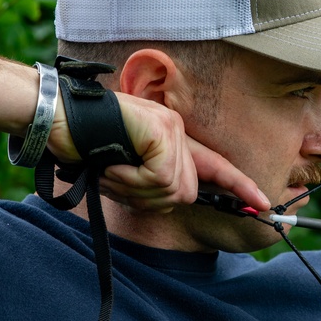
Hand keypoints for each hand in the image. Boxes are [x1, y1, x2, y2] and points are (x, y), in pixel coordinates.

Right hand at [46, 91, 269, 213]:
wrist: (55, 116)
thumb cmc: (82, 144)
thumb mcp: (122, 169)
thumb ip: (149, 181)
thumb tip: (171, 197)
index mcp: (171, 139)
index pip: (214, 166)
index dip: (239, 187)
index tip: (264, 204)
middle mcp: (176, 130)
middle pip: (185, 191)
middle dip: (151, 197)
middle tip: (118, 179)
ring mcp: (170, 128)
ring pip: (172, 189)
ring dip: (136, 190)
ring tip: (112, 167)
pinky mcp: (160, 130)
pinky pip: (158, 179)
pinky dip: (131, 180)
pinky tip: (113, 164)